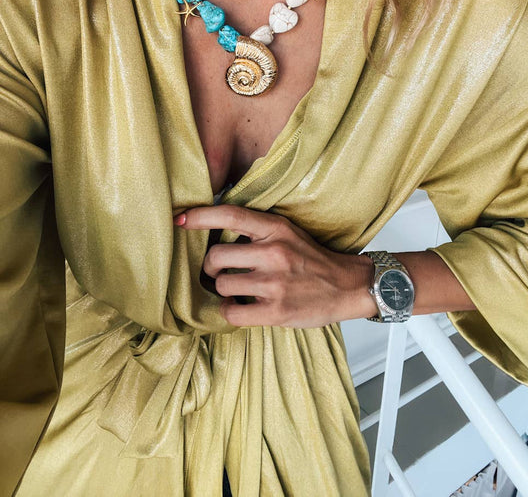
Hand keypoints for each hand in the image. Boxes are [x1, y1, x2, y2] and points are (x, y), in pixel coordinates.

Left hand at [173, 205, 375, 327]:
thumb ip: (256, 230)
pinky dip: (229, 312)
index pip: (230, 216)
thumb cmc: (311, 259)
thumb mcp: (287, 232)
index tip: (179, 220)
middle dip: (211, 267)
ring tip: (237, 291)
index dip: (199, 216)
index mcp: (275, 229)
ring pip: (221, 286)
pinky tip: (240, 307)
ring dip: (222, 290)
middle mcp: (274, 252)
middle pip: (215, 257)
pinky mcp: (276, 311)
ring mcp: (275, 283)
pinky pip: (231, 313)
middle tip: (219, 272)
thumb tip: (213, 232)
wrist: (347, 286)